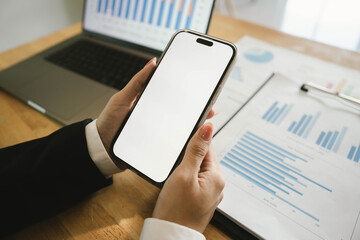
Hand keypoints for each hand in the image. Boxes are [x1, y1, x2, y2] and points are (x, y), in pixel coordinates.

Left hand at [96, 57, 216, 168]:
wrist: (101, 149)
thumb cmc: (109, 122)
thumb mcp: (122, 99)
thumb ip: (137, 82)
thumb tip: (153, 62)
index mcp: (149, 102)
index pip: (172, 95)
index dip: (187, 92)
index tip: (201, 89)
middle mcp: (156, 116)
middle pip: (179, 112)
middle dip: (196, 110)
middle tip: (210, 108)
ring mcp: (156, 131)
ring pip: (178, 128)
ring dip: (192, 127)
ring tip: (205, 124)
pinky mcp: (155, 144)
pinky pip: (171, 142)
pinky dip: (183, 141)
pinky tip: (192, 141)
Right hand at [152, 122, 224, 232]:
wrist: (170, 235)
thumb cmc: (176, 209)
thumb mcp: (184, 174)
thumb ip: (196, 150)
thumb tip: (207, 128)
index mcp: (217, 177)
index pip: (208, 147)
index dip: (196, 139)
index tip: (184, 136)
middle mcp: (217, 185)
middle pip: (203, 158)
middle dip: (189, 156)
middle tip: (176, 163)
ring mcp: (209, 193)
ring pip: (197, 169)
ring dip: (186, 167)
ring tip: (175, 177)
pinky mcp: (200, 199)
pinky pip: (195, 181)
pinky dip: (185, 178)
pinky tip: (177, 185)